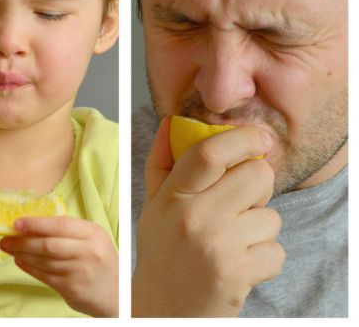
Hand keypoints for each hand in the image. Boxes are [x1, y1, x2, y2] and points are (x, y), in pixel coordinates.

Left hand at [0, 216, 117, 316]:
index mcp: (93, 233)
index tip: (17, 223)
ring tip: (9, 249)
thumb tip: (32, 224)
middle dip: (23, 242)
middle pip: (49, 245)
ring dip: (22, 255)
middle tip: (5, 239)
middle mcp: (89, 252)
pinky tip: (20, 261)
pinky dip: (29, 268)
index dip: (37, 224)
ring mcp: (80, 272)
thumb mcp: (92, 239)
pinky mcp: (72, 288)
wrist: (116, 293)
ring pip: (44, 261)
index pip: (61, 225)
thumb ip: (69, 231)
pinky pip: (45, 276)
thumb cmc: (99, 260)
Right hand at [132, 117, 284, 316]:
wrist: (161, 310)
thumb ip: (161, 162)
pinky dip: (264, 259)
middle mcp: (193, 217)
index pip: (210, 152)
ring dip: (259, 230)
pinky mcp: (238, 273)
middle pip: (256, 176)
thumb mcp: (153, 206)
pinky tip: (240, 265)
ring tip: (232, 243)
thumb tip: (171, 122)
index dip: (242, 138)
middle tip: (241, 202)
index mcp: (172, 196)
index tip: (258, 138)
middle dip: (258, 186)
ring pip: (271, 216)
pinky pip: (276, 250)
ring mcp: (217, 245)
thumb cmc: (162, 254)